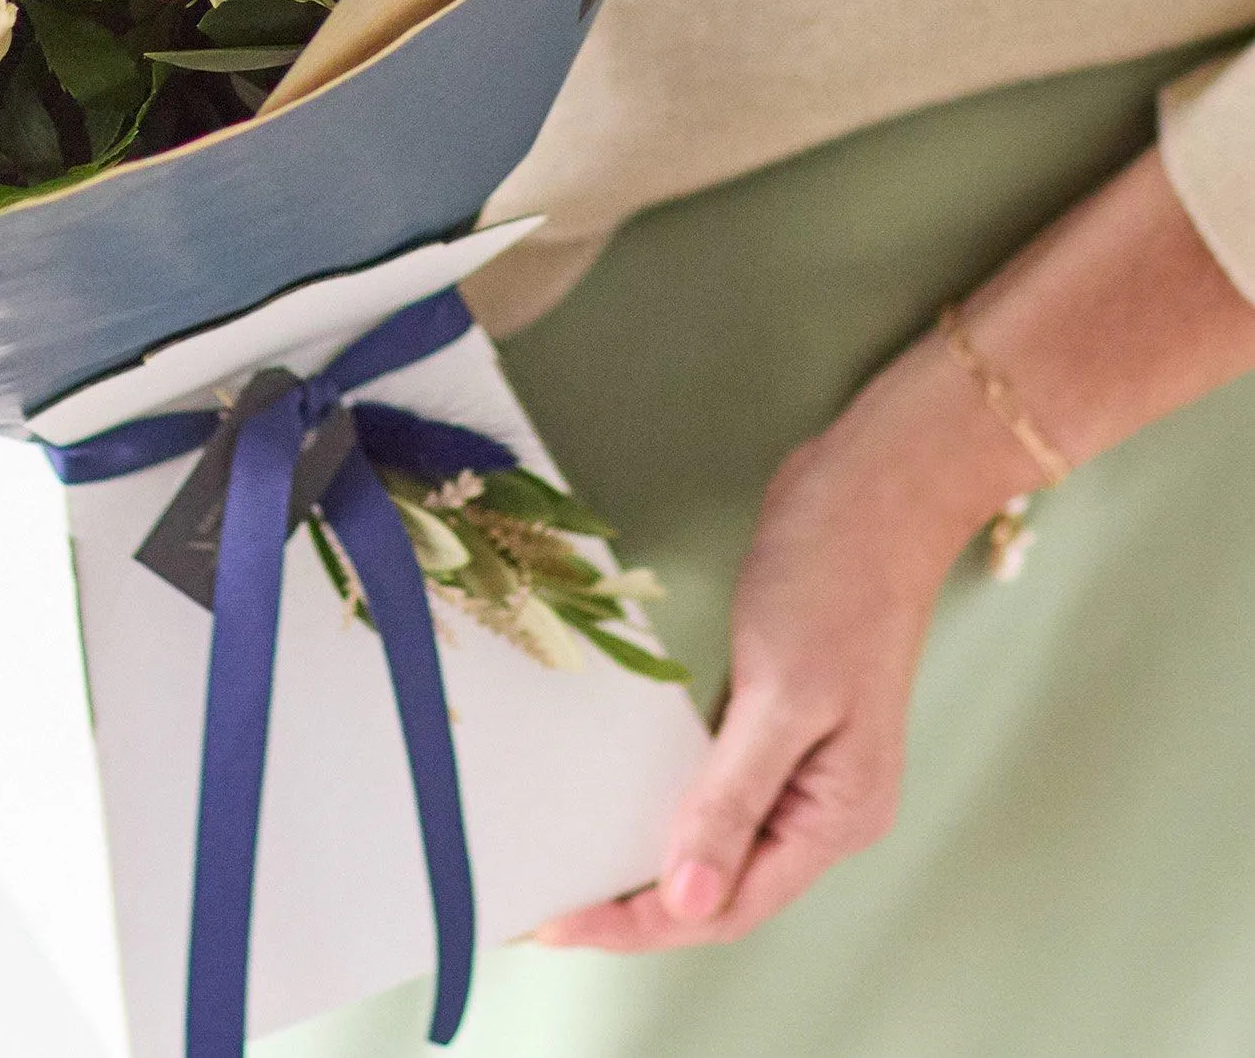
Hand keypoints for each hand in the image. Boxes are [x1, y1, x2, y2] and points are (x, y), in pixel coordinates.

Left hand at [536, 417, 966, 950]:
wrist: (873, 489)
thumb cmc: (834, 583)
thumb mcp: (783, 694)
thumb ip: (733, 798)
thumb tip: (688, 901)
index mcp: (836, 816)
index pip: (727, 904)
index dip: (641, 924)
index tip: (557, 925)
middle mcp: (822, 804)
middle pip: (718, 885)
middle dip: (635, 906)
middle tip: (542, 907)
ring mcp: (801, 760)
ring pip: (712, 837)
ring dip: (645, 859)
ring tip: (564, 867)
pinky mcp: (776, 714)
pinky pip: (712, 782)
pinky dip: (662, 799)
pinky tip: (611, 796)